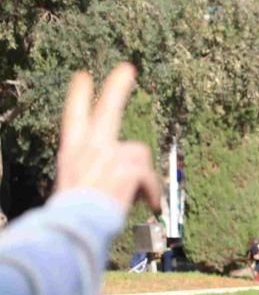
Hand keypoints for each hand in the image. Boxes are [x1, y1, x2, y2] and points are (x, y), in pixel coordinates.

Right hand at [56, 63, 160, 213]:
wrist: (75, 226)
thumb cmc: (73, 216)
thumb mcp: (76, 189)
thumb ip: (98, 175)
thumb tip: (129, 180)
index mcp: (72, 151)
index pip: (74, 117)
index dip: (80, 97)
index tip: (83, 77)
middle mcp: (89, 147)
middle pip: (107, 109)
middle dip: (117, 86)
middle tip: (128, 67)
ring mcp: (108, 153)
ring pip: (139, 154)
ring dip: (143, 177)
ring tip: (134, 198)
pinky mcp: (126, 165)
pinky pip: (149, 177)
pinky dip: (151, 193)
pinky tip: (148, 206)